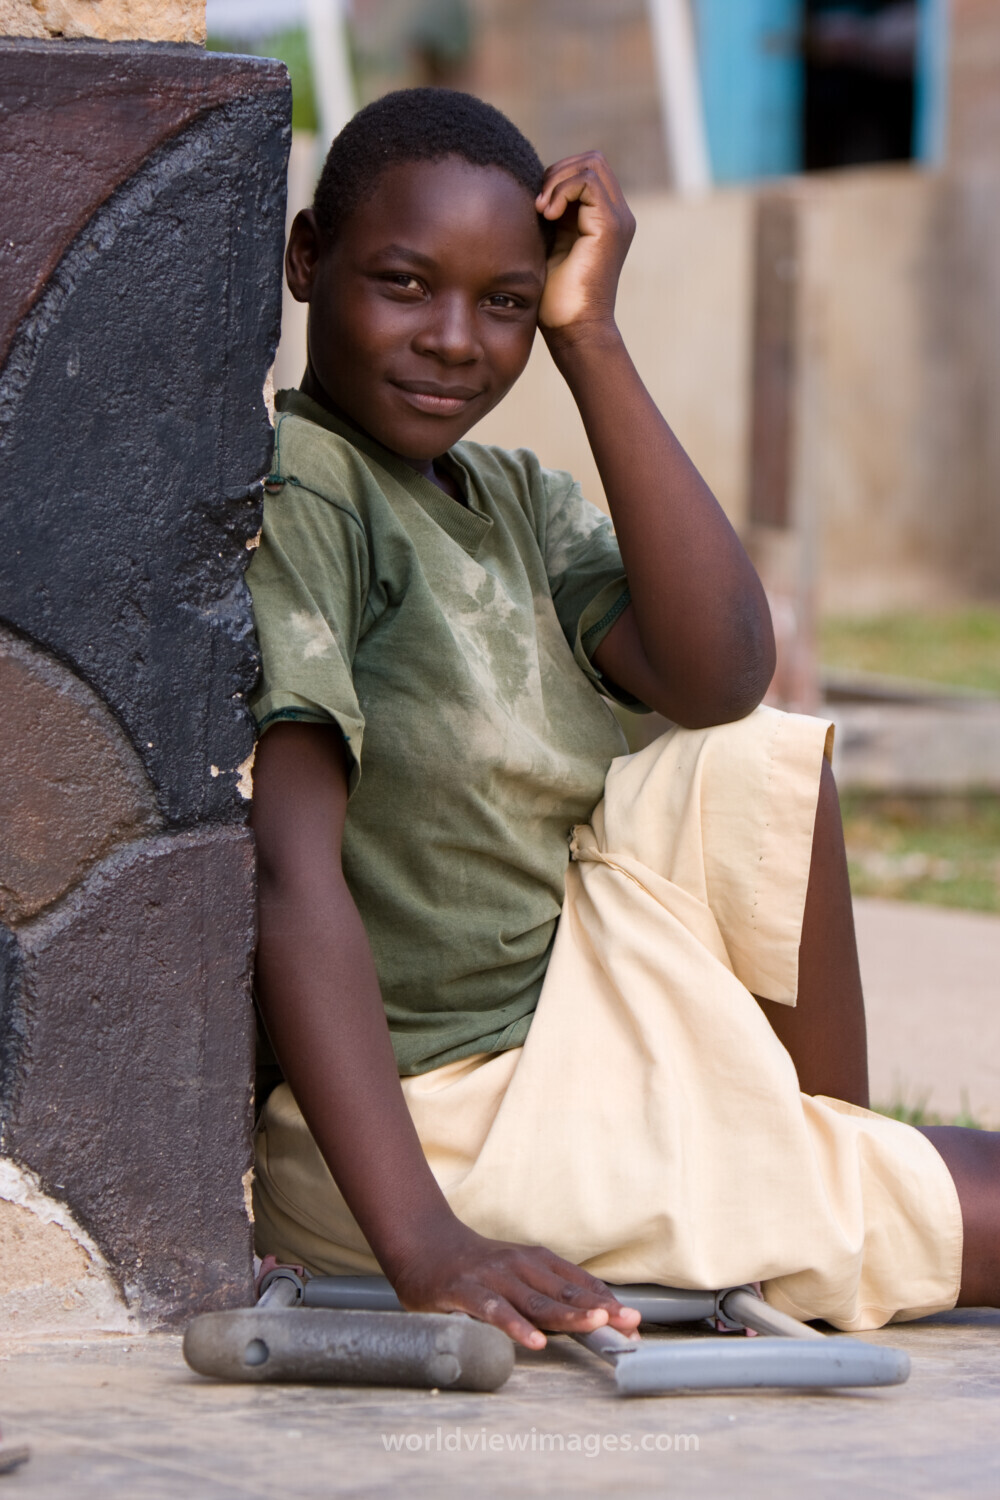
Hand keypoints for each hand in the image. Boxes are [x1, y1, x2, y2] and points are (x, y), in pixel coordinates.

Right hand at [389, 1218, 640, 1349]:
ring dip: (568, 1313)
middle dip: (599, 1308)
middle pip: (564, 1292)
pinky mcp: (466, 1291)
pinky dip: (516, 1326)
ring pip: (536, 1300)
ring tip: (596, 1324)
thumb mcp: (515, 1273)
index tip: (632, 1321)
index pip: (577, 1284)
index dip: (606, 1301)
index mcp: (534, 1261)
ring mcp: (493, 1277)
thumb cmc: (476, 1267)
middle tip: (628, 1323)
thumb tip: (586, 1317)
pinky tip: (534, 1341)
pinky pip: (494, 1311)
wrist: (423, 1243)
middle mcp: (518, 1266)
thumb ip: (544, 1294)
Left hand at [535, 152, 635, 338]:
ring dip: (557, 181)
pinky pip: (587, 181)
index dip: (557, 177)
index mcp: (603, 219)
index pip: (585, 171)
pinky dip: (561, 190)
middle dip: (557, 173)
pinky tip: (546, 215)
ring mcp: (618, 219)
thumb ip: (550, 215)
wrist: (573, 330)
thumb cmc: (554, 300)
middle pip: (591, 160)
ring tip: (541, 211)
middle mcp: (617, 215)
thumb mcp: (547, 245)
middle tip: (537, 206)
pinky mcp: (611, 226)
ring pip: (591, 164)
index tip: (535, 207)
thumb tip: (532, 186)